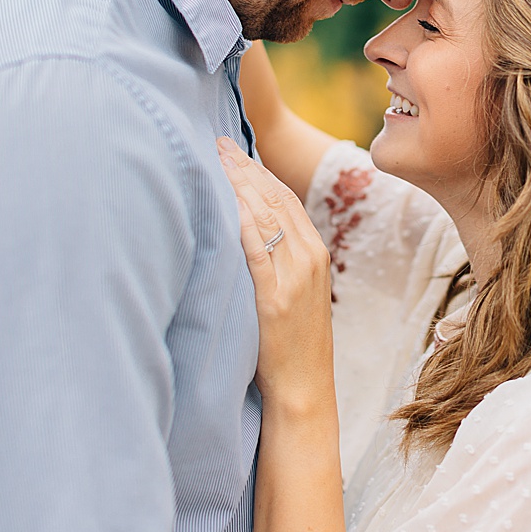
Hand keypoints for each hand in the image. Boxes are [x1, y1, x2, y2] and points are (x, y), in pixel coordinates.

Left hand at [216, 137, 334, 411]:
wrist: (304, 388)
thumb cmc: (292, 346)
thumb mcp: (295, 295)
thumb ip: (278, 263)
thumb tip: (246, 234)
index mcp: (316, 254)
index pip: (287, 199)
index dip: (259, 172)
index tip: (232, 151)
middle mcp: (311, 258)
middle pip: (277, 200)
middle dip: (246, 169)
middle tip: (217, 143)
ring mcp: (296, 277)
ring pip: (269, 217)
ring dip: (240, 186)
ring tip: (215, 161)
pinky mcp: (276, 297)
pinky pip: (258, 251)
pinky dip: (242, 223)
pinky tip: (225, 204)